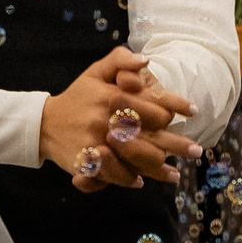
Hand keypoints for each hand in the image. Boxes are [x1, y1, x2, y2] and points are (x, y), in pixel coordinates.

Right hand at [39, 48, 199, 189]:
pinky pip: (115, 174)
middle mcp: (108, 120)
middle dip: (177, 145)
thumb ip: (119, 60)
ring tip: (174, 174)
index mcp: (113, 96)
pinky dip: (129, 179)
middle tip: (197, 152)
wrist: (44, 124)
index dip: (176, 108)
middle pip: (152, 136)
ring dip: (159, 169)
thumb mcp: (95, 72)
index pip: (154, 105)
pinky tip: (141, 181)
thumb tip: (146, 61)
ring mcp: (98, 143)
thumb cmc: (78, 97)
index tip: (193, 112)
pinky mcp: (88, 161)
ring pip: (137, 159)